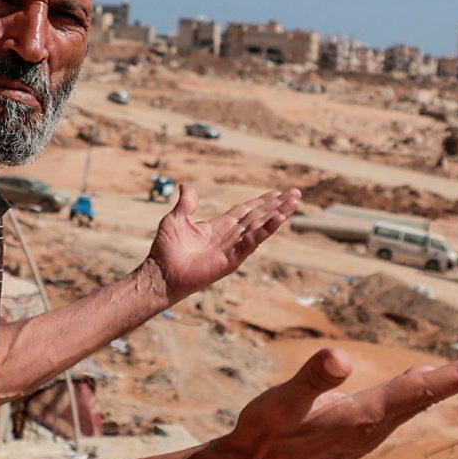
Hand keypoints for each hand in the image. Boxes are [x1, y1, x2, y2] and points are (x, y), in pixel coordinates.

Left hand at [146, 180, 299, 301]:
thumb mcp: (176, 219)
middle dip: (277, 205)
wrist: (162, 273)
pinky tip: (280, 219)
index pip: (246, 210)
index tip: (278, 192)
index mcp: (219, 226)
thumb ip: (186, 203)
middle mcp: (230, 236)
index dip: (262, 201)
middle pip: (259, 216)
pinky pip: (253, 241)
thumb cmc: (166, 250)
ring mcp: (233, 248)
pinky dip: (267, 230)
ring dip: (278, 214)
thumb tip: (186, 185)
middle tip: (296, 193)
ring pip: (260, 226)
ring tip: (295, 203)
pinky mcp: (233, 259)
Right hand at [192, 343, 457, 458]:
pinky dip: (422, 389)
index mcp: (364, 417)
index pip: (420, 392)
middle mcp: (374, 429)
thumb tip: (339, 356)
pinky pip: (402, 407)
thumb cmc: (263, 433)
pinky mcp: (358, 433)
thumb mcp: (283, 401)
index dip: (456, 376)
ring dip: (446, 380)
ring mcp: (368, 433)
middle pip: (428, 396)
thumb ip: (312, 379)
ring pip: (416, 402)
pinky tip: (422, 378)